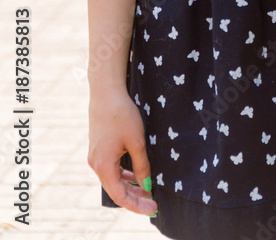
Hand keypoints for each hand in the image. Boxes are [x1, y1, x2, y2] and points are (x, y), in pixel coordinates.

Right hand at [88, 89, 157, 216]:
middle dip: (135, 198)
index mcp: (103, 166)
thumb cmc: (122, 115)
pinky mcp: (98, 149)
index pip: (120, 196)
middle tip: (153, 204)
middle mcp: (95, 165)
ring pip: (113, 180)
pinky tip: (137, 175)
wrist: (106, 92)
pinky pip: (111, 169)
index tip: (153, 209)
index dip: (137, 205)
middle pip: (116, 190)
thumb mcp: (137, 142)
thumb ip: (142, 166)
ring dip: (130, 186)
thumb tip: (147, 186)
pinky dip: (124, 175)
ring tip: (148, 191)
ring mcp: (95, 157)